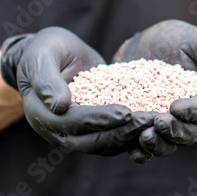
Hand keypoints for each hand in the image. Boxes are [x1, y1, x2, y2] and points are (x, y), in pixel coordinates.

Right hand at [0, 27, 151, 155]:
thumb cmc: (44, 50)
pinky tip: (155, 123)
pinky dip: (134, 134)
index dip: (99, 119)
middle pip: (92, 141)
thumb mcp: (40, 56)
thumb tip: (59, 106)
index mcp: (41, 116)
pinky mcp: (94, 128)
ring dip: (132, 136)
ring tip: (156, 121)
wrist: (53, 54)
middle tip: (149, 120)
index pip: (74, 123)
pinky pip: (114, 137)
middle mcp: (59, 132)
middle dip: (122, 132)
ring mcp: (77, 133)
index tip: (125, 112)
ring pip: (106, 145)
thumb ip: (47, 79)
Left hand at [113, 20, 196, 160]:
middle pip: (189, 135)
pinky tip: (132, 150)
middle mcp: (192, 120)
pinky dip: (140, 152)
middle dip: (175, 132)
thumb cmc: (182, 40)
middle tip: (159, 123)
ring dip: (158, 145)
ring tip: (144, 137)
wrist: (148, 42)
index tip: (176, 107)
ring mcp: (169, 126)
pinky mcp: (146, 129)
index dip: (193, 113)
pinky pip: (145, 147)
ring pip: (168, 145)